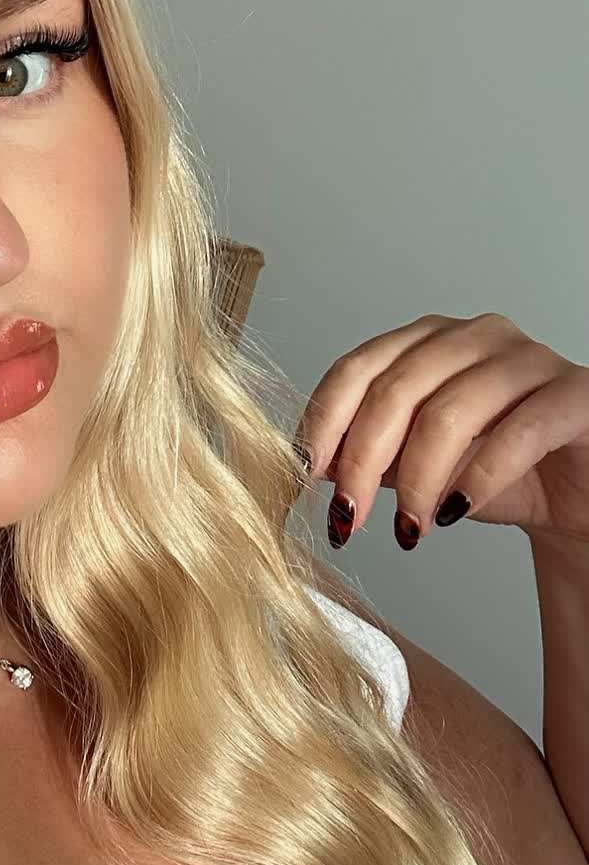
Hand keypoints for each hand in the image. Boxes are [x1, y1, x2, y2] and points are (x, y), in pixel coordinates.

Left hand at [294, 312, 588, 553]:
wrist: (577, 500)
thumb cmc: (499, 474)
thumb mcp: (418, 467)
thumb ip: (369, 456)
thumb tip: (312, 464)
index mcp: (428, 341)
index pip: (357, 368)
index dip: (324, 422)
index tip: (303, 474)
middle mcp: (475, 336)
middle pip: (396, 389)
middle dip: (362, 461)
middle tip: (349, 518)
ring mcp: (529, 359)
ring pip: (450, 412)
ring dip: (418, 480)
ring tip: (409, 528)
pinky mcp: (576, 393)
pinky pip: (519, 431)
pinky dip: (479, 478)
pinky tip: (458, 512)